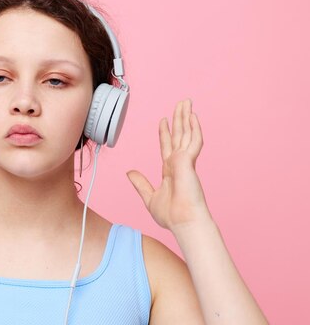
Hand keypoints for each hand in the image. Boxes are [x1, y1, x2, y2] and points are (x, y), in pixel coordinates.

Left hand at [126, 99, 211, 231]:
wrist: (182, 221)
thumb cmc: (170, 215)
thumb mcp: (149, 196)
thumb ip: (140, 183)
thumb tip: (129, 172)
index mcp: (170, 170)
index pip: (167, 146)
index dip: (165, 133)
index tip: (163, 121)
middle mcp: (179, 163)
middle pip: (179, 135)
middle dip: (178, 119)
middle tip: (180, 103)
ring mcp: (185, 161)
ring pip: (186, 134)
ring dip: (186, 117)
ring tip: (186, 102)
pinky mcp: (189, 162)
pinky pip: (193, 141)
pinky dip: (194, 128)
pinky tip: (193, 116)